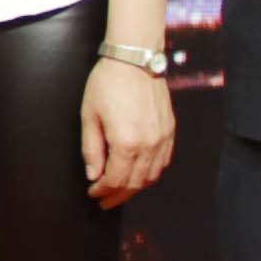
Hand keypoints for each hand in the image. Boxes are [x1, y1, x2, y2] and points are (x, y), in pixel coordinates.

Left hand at [78, 53, 179, 204]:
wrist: (136, 60)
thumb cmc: (108, 83)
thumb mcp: (89, 116)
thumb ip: (91, 149)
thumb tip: (93, 175)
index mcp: (126, 143)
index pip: (115, 179)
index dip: (103, 190)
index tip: (93, 193)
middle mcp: (149, 145)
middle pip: (135, 183)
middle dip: (118, 195)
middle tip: (105, 201)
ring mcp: (163, 139)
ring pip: (151, 176)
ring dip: (135, 187)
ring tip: (120, 191)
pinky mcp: (170, 131)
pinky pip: (163, 162)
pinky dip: (151, 174)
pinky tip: (140, 175)